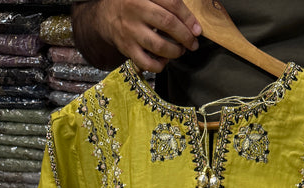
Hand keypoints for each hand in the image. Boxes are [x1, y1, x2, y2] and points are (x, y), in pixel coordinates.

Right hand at [73, 0, 200, 72]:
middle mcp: (136, 10)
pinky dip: (159, 66)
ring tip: (180, 51)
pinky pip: (146, 63)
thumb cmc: (133, 5)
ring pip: (159, 45)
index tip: (197, 30)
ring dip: (175, 51)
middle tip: (192, 43)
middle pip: (168, 23)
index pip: (172, 4)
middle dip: (185, 36)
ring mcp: (130, 31)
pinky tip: (164, 61)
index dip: (188, 18)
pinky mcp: (127, 48)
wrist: (105, 16)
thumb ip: (166, 3)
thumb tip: (191, 22)